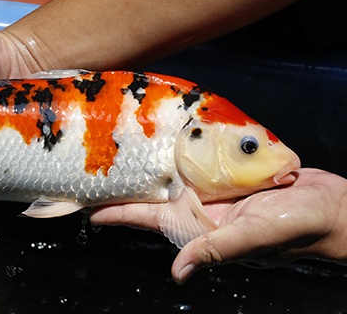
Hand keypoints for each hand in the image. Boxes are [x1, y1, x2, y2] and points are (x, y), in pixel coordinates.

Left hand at [91, 168, 346, 283]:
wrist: (330, 206)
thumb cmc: (296, 229)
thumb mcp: (254, 238)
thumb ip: (216, 250)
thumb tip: (178, 272)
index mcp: (196, 223)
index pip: (145, 218)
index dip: (115, 213)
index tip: (85, 208)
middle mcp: (198, 204)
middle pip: (151, 192)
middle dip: (123, 181)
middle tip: (92, 165)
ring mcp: (212, 185)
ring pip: (171, 170)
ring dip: (148, 161)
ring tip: (118, 144)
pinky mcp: (228, 170)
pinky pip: (198, 156)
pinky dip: (181, 146)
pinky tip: (163, 133)